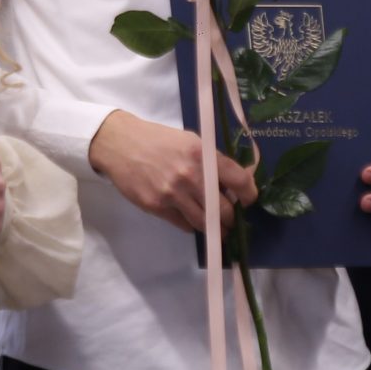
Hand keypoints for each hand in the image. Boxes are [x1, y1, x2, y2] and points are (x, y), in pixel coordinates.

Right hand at [89, 110, 255, 230]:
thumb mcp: (191, 141)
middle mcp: (191, 176)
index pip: (240, 181)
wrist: (121, 144)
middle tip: (230, 219)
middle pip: (224, 209)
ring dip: (214, 229)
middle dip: (231, 218)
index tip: (248, 201)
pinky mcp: (157, 207)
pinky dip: (191, 225)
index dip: (249, 195)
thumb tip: (236, 182)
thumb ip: (213, 162)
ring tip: (217, 228)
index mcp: (203, 155)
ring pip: (205, 223)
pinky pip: (183, 225)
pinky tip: (191, 219)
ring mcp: (173, 194)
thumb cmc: (159, 140)